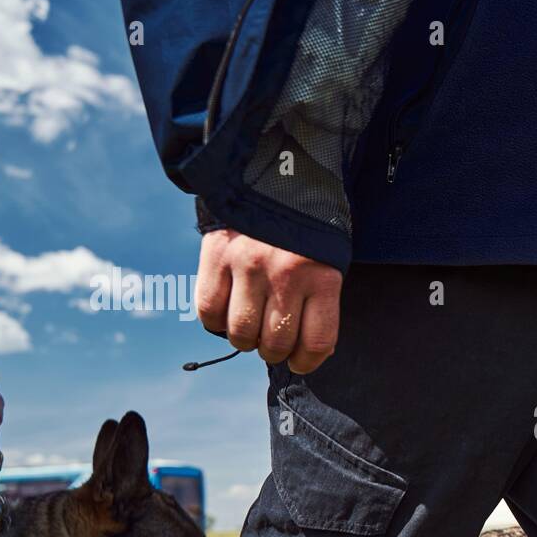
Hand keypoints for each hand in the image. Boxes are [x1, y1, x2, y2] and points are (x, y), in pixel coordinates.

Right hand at [194, 230, 342, 373]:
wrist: (274, 174)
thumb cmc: (307, 230)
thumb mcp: (328, 262)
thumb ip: (318, 304)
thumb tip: (303, 353)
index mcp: (321, 277)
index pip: (315, 342)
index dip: (307, 362)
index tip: (299, 362)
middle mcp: (285, 274)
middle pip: (275, 343)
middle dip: (274, 351)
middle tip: (272, 342)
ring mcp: (248, 265)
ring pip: (240, 334)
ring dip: (245, 341)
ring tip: (250, 327)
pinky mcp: (216, 256)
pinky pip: (209, 312)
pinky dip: (215, 322)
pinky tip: (226, 311)